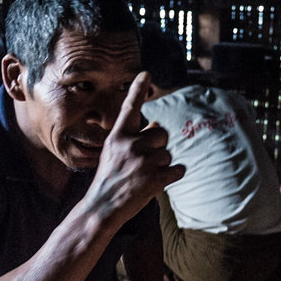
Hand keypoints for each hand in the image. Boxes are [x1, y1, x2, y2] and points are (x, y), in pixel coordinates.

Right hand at [86, 71, 184, 225]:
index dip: (138, 89)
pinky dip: (173, 175)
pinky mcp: (155, 178)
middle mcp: (130, 145)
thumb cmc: (109, 179)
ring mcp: (143, 162)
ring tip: (144, 175)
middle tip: (143, 162)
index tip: (146, 73)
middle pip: (161, 133)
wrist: (102, 207)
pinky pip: (178, 169)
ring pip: (168, 154)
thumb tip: (159, 124)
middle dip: (158, 145)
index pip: (129, 108)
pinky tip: (158, 182)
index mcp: (117, 136)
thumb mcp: (113, 153)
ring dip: (162, 164)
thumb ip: (133, 138)